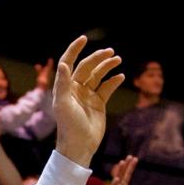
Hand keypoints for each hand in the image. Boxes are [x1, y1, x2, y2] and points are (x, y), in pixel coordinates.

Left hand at [51, 36, 124, 164]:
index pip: (69, 62)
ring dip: (107, 67)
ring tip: (118, 60)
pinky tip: (120, 76)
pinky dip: (114, 81)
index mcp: (65, 87)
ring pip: (99, 76)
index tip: (84, 39)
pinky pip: (107, 88)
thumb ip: (63, 84)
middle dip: (98, 58)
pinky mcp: (98, 104)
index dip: (75, 50)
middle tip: (110, 52)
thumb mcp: (63, 104)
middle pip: (87, 67)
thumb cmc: (68, 126)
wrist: (79, 146)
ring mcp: (88, 95)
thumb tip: (64, 64)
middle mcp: (76, 89)